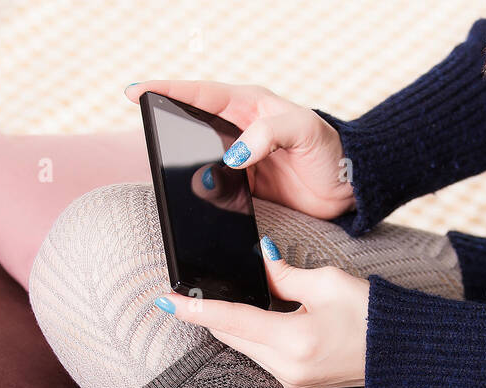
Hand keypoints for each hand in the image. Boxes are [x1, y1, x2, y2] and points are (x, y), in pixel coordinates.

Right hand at [128, 81, 355, 219]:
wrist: (349, 188)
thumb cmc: (331, 150)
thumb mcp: (303, 130)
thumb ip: (267, 135)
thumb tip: (233, 154)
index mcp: (250, 105)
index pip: (200, 94)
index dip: (167, 90)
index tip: (136, 91)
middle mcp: (240, 130)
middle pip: (192, 126)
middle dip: (168, 128)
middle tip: (147, 132)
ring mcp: (241, 160)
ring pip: (200, 160)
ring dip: (185, 167)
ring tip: (166, 169)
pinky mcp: (246, 189)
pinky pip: (217, 190)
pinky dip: (205, 195)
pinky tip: (193, 198)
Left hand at [153, 237, 367, 387]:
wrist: (402, 353)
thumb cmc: (372, 315)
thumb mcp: (326, 283)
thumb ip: (283, 273)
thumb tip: (258, 259)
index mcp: (293, 341)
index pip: (230, 321)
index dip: (193, 310)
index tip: (164, 301)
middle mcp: (287, 368)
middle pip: (230, 335)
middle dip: (210, 312)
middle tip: (188, 289)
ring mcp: (291, 380)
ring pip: (243, 346)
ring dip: (232, 322)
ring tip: (221, 297)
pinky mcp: (297, 383)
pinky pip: (260, 355)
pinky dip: (252, 334)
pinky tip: (253, 315)